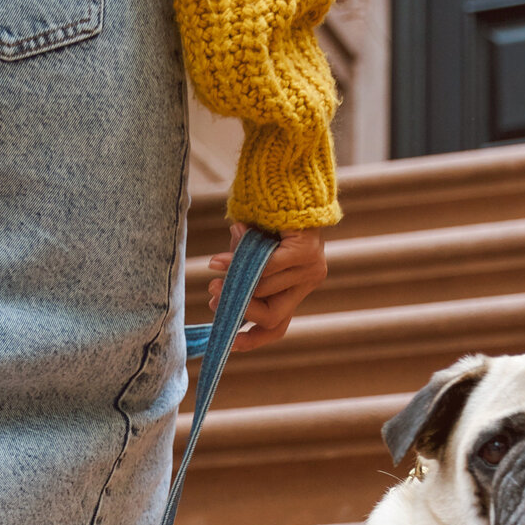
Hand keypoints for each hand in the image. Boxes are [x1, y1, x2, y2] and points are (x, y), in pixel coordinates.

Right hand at [207, 225, 326, 351]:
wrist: (291, 180)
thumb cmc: (269, 215)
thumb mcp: (252, 252)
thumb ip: (241, 273)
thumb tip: (217, 295)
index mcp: (297, 287)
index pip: (278, 325)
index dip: (255, 339)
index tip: (230, 344)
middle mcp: (309, 282)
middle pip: (272, 317)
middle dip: (239, 309)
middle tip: (212, 297)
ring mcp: (311, 269)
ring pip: (265, 291)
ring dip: (234, 280)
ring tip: (213, 266)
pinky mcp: (305, 254)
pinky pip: (266, 269)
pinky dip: (238, 264)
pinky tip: (218, 261)